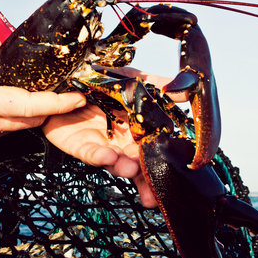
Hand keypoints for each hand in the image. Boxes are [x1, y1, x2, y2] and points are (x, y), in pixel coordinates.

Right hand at [0, 39, 85, 162]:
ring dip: (28, 112)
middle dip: (51, 106)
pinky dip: (8, 119)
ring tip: (30, 93)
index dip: (58, 103)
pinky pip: (2, 133)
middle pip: (32, 118)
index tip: (77, 97)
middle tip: (64, 91)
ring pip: (18, 126)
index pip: (29, 105)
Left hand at [43, 67, 190, 207]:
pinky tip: (109, 157)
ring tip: (132, 168)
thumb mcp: (134, 79)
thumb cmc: (103, 82)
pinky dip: (99, 156)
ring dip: (123, 167)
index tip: (174, 174)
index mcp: (137, 131)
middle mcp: (121, 143)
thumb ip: (160, 85)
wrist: (67, 80)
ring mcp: (101, 146)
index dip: (162, 165)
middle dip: (144, 175)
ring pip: (115, 162)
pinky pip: (90, 153)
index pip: (153, 151)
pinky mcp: (80, 146)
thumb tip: (189, 89)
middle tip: (153, 177)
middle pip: (136, 165)